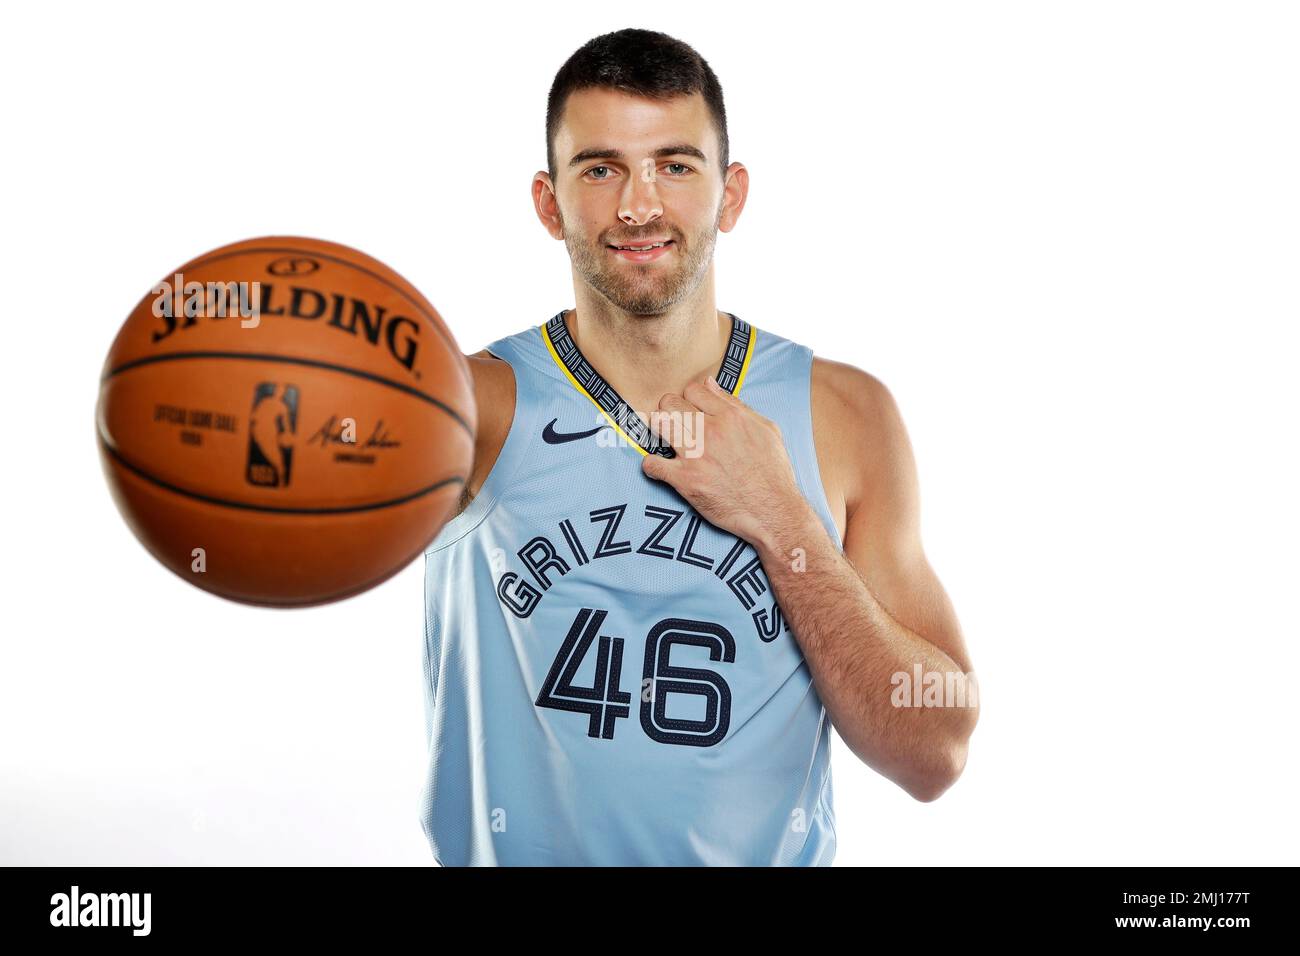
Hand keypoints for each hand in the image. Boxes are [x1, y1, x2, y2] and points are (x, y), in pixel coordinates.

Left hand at [641, 373, 810, 547]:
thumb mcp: (766, 430)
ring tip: (667, 441)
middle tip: (676, 425)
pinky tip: (661, 468)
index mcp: (731, 417)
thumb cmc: (772, 472)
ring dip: (659, 431)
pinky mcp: (685, 480)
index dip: (690, 399)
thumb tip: (711, 384)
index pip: (693, 389)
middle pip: (670, 402)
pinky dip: (652, 467)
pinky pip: (651, 464)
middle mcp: (711, 431)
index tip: (691, 411)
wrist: (773, 511)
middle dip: (670, 410)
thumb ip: (736, 405)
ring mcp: (695, 455)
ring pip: (658, 424)